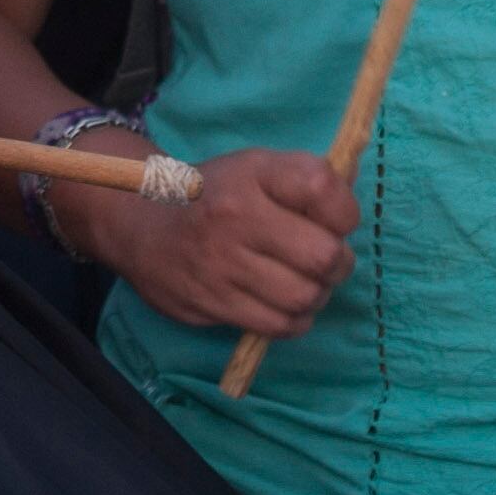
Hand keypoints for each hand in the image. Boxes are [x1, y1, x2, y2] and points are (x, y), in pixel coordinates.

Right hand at [64, 143, 358, 338]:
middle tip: (327, 261)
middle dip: (338, 264)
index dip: (344, 211)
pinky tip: (284, 304)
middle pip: (323, 255)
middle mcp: (235, 215)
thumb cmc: (212, 195)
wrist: (138, 224)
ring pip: (304, 297)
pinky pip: (278, 325)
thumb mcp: (254, 169)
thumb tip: (356, 182)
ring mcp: (220, 262)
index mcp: (252, 172)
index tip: (335, 220)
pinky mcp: (210, 301)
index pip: (323, 187)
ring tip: (304, 283)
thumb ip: (305, 177)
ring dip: (316, 295)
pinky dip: (293, 320)